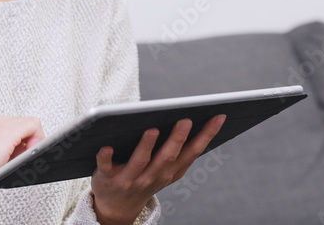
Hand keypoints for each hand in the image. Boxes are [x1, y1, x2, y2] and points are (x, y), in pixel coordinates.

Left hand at [0, 113, 44, 199]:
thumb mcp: (11, 166)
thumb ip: (26, 150)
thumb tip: (32, 144)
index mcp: (4, 132)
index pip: (33, 124)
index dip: (37, 139)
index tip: (31, 150)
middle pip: (23, 122)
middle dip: (24, 138)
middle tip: (17, 155)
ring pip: (11, 121)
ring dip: (13, 135)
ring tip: (5, 152)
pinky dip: (1, 132)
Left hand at [90, 114, 226, 223]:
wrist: (116, 206)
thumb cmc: (144, 178)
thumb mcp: (166, 170)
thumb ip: (178, 151)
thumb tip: (193, 118)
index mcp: (171, 171)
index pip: (192, 152)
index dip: (206, 135)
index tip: (218, 116)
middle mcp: (153, 176)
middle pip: (167, 157)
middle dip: (177, 139)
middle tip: (185, 120)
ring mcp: (130, 179)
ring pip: (140, 162)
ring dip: (147, 146)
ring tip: (152, 130)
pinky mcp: (107, 178)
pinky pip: (106, 167)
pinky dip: (105, 157)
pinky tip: (106, 147)